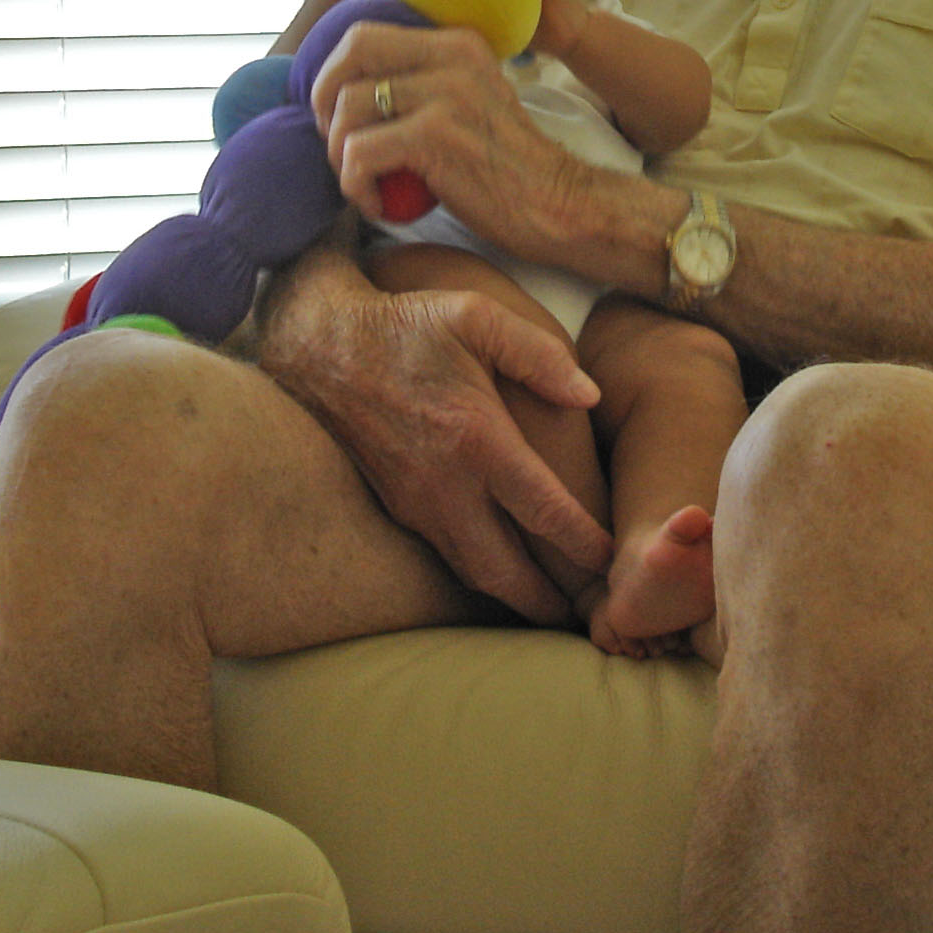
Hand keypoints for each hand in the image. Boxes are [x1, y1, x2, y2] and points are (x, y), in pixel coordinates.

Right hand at [261, 253, 610, 623]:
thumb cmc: (407, 326)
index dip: (582, 541)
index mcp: (476, 438)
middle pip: (504, 568)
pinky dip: (479, 570)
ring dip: (511, 595)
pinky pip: (445, 553)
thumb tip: (589, 394)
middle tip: (582, 615)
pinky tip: (500, 570)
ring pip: (471, 569)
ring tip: (548, 605)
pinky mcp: (396, 505)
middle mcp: (444, 484)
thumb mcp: (478, 317)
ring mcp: (416, 501)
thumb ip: (539, 354)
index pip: (542, 508)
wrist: (322, 346)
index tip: (610, 558)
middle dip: (545, 600)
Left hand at [310, 17, 592, 255]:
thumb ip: (425, 82)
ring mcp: (446, 93)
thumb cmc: (506, 166)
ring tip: (361, 181)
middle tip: (335, 143)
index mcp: (457, 43)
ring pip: (347, 108)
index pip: (366, 33)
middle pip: (350, 54)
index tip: (338, 115)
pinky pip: (359, 153)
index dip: (334, 73)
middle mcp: (453, 56)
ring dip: (339, 154)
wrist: (557, 204)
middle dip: (324, 101)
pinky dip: (354, 185)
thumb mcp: (471, 100)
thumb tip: (349, 88)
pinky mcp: (437, 136)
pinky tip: (377, 205)